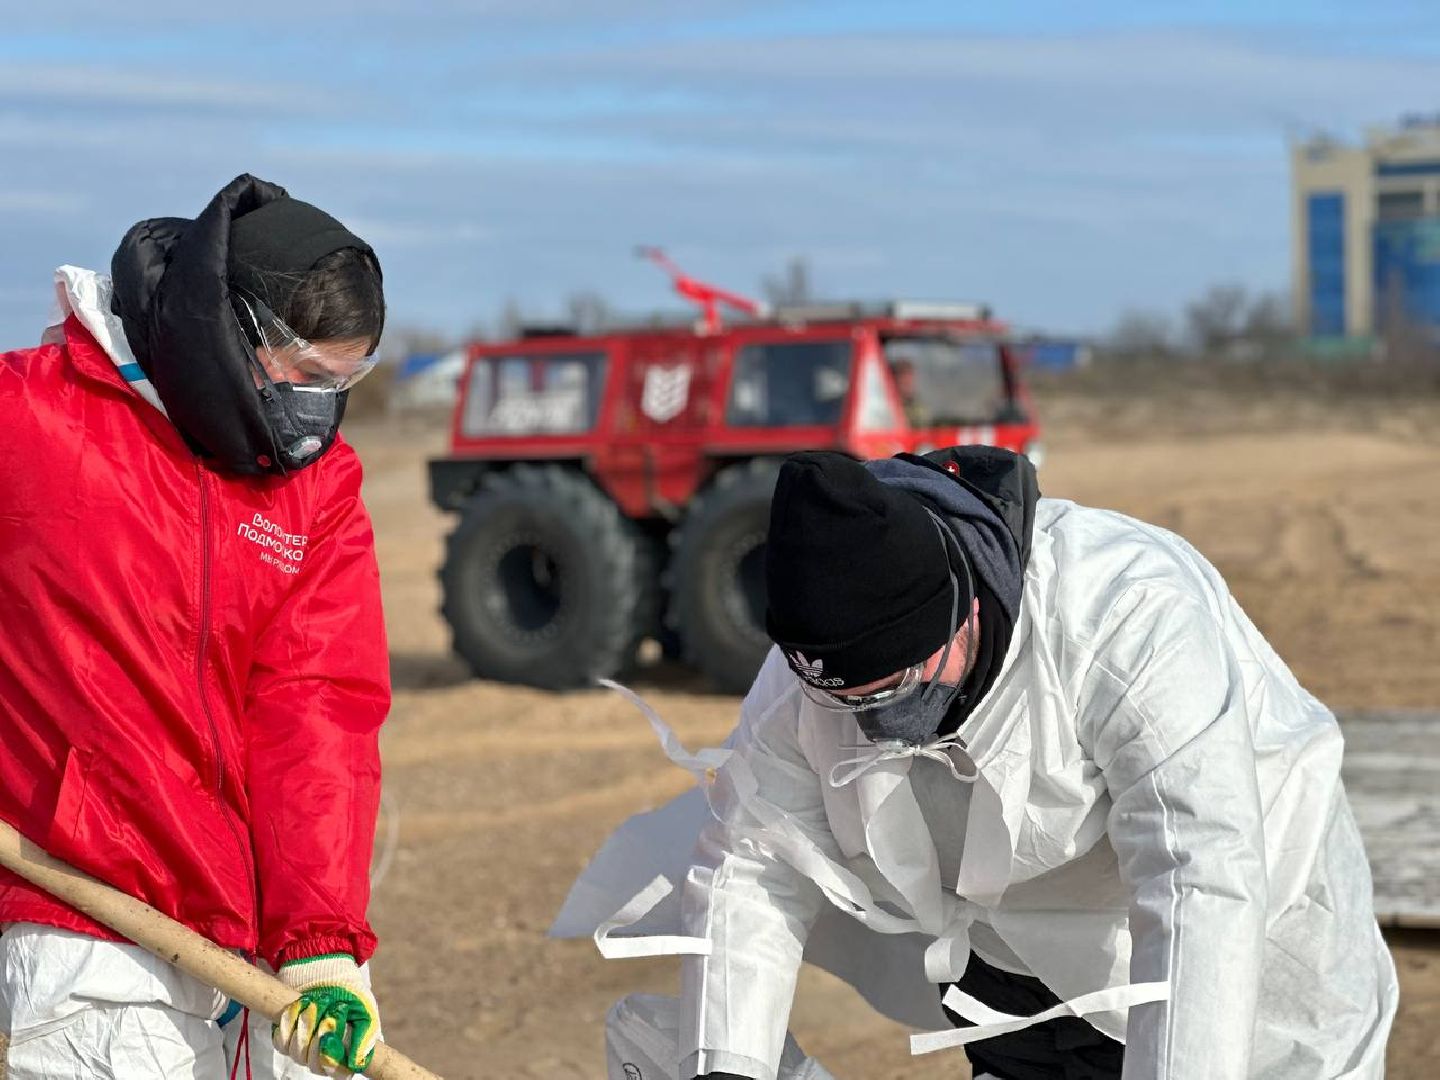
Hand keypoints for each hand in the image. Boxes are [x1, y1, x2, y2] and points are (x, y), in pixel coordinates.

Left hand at [273, 954, 380, 1075]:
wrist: (329, 975)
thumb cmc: (351, 997)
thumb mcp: (366, 1013)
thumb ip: (365, 1038)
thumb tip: (357, 1063)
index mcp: (343, 1057)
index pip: (337, 1072)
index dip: (332, 1059)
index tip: (329, 1038)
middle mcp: (320, 1058)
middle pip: (313, 1063)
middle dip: (319, 1033)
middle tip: (330, 1008)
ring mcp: (301, 1050)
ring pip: (297, 1051)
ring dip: (307, 1021)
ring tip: (318, 1000)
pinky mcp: (284, 1038)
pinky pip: (281, 1040)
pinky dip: (290, 1019)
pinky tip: (301, 1003)